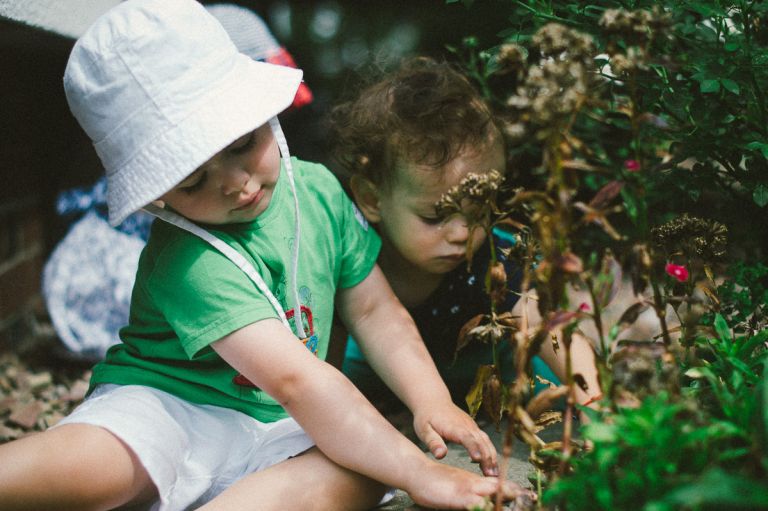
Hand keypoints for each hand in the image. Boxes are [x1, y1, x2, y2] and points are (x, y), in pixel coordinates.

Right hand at [405, 460, 535, 509]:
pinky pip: (474, 503)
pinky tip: (490, 506)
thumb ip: (473, 491)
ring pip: (492, 493)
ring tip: (521, 501)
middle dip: (517, 494)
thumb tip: (486, 500)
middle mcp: (475, 483)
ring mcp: (467, 489)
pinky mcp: (457, 497)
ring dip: (506, 497)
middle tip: (532, 498)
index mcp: (476, 481)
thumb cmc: (436, 481)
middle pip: (501, 488)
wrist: (417, 472)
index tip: (531, 495)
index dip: (516, 490)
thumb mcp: (458, 486)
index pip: (501, 485)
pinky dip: (484, 506)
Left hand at [413, 403, 498, 475]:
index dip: (473, 447)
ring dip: (492, 457)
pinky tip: (492, 465)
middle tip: (490, 476)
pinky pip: (485, 440)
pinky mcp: (474, 428)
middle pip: (480, 441)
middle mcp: (466, 425)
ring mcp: (472, 426)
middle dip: (487, 457)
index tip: (478, 459)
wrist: (433, 401)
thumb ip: (432, 442)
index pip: (466, 437)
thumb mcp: (424, 430)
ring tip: (494, 474)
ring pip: (486, 441)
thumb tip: (440, 455)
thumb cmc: (427, 417)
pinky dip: (490, 452)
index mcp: (453, 426)